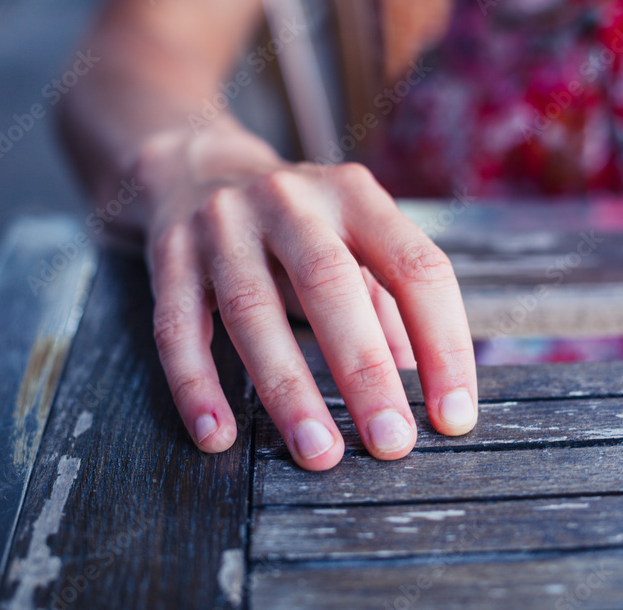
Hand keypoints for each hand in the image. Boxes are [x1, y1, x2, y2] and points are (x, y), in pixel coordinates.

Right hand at [145, 123, 477, 470]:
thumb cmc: (300, 224)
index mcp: (353, 194)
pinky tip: (217, 436)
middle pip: (330, 284)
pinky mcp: (170, 257)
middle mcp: (288, 201)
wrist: (200, 171)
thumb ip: (393, 303)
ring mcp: (222, 227)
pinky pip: (177, 329)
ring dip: (287, 389)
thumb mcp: (355, 236)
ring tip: (317, 452)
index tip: (452, 416)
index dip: (442, 342)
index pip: (414, 266)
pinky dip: (196, 386)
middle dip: (363, 371)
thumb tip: (432, 392)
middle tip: (390, 442)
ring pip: (252, 312)